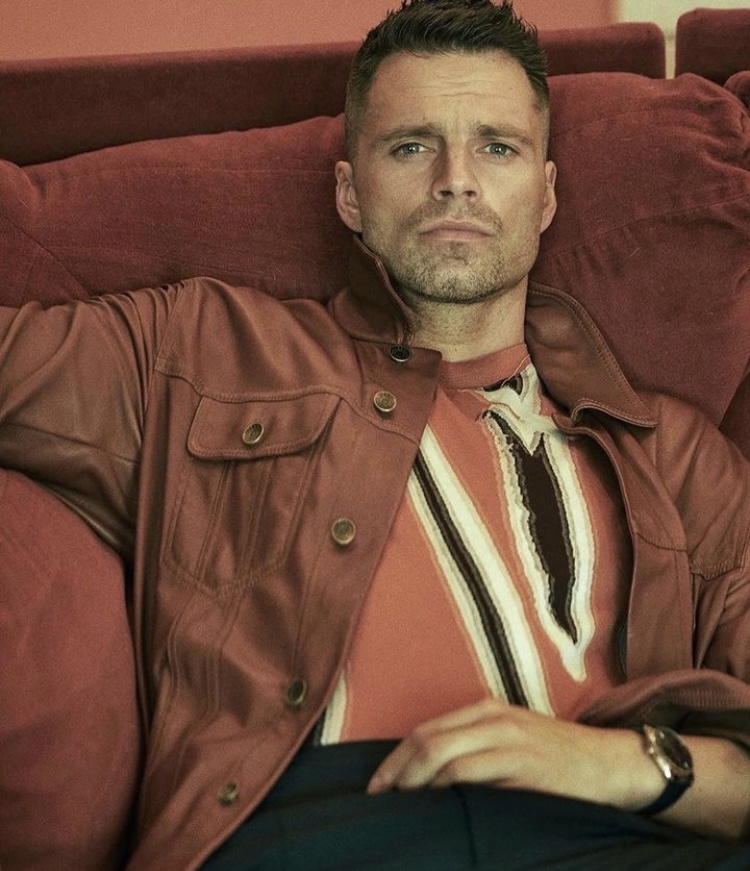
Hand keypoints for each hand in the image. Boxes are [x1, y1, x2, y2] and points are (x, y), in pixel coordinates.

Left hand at [367, 698, 662, 810]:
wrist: (609, 764)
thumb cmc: (556, 758)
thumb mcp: (512, 739)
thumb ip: (475, 748)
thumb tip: (427, 777)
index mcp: (485, 709)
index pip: (425, 730)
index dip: (395, 758)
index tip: (377, 785)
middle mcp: (492, 717)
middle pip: (427, 739)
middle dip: (396, 771)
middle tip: (379, 799)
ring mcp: (507, 738)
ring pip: (443, 754)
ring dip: (415, 783)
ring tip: (402, 806)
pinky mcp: (522, 764)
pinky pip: (471, 774)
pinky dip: (446, 789)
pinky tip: (437, 807)